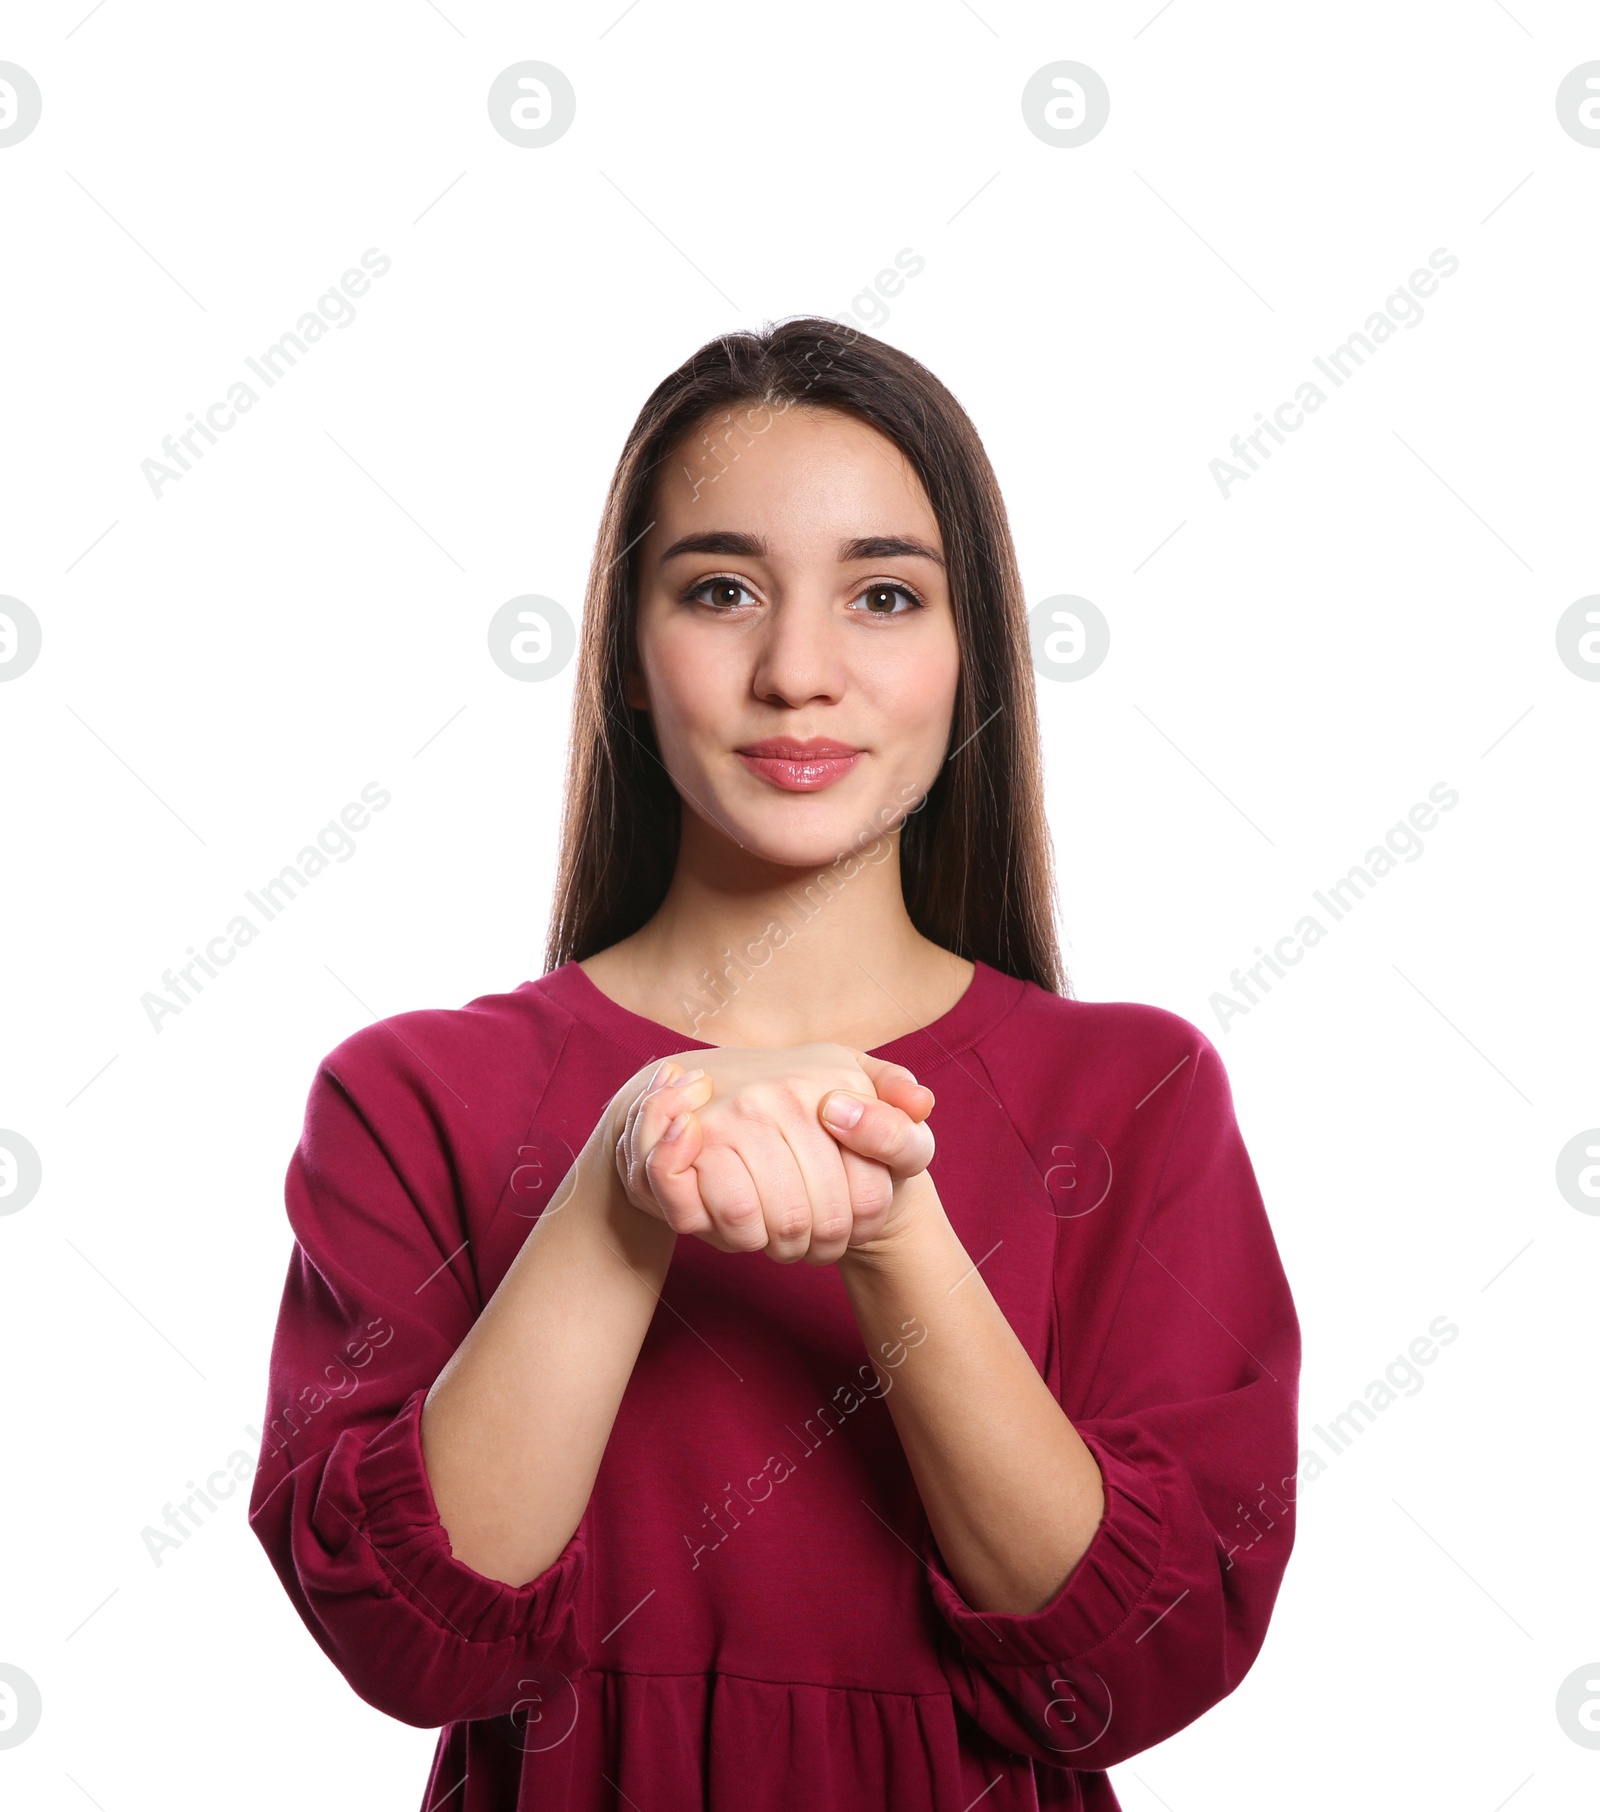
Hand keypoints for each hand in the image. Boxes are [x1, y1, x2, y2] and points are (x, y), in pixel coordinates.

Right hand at [608, 1045, 933, 1265]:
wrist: (699, 1087)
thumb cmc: (791, 1098)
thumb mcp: (852, 1086)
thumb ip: (895, 1105)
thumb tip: (920, 1104)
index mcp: (836, 1076)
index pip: (873, 1194)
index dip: (864, 1227)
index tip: (851, 1222)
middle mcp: (785, 1092)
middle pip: (828, 1219)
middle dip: (821, 1246)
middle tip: (811, 1241)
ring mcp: (737, 1114)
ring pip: (784, 1226)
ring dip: (781, 1247)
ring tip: (778, 1236)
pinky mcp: (690, 1140)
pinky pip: (735, 1219)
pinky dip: (739, 1239)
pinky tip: (742, 1228)